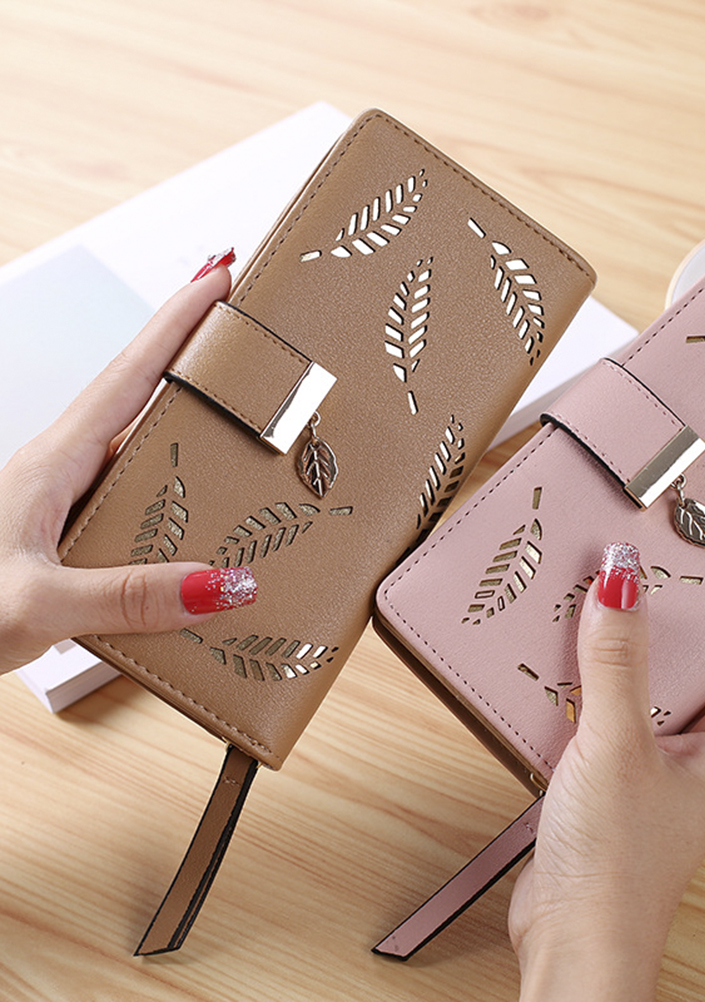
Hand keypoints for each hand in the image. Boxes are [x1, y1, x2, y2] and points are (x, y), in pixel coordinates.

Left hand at [0, 254, 256, 675]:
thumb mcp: (38, 604)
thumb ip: (128, 595)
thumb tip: (224, 582)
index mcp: (52, 464)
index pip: (130, 375)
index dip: (176, 322)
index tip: (218, 278)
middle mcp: (64, 472)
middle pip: (145, 397)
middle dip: (197, 358)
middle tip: (247, 335)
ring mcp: (70, 500)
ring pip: (146, 447)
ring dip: (194, 425)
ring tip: (246, 417)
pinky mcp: (76, 533)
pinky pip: (143, 495)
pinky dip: (182, 486)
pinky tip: (204, 510)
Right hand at [509, 542, 704, 1000]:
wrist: (572, 939)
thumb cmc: (617, 867)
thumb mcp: (618, 747)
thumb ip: (618, 662)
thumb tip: (623, 579)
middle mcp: (697, 750)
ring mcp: (654, 762)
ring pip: (661, 684)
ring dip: (649, 639)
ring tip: (634, 586)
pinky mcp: (610, 772)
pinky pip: (614, 706)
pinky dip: (599, 672)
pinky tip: (573, 650)